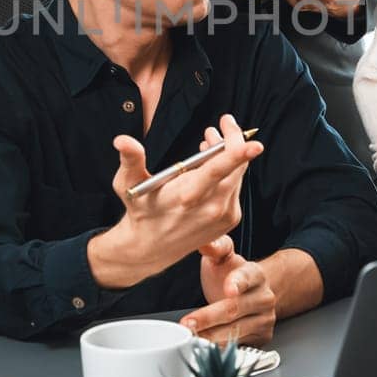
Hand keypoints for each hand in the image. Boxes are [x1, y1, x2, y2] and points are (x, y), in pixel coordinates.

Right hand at [88, 115, 262, 287]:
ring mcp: (224, 215)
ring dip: (227, 156)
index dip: (239, 152)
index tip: (255, 141)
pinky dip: (228, 173)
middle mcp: (211, 207)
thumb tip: (121, 140)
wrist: (150, 247)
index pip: (220, 169)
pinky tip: (211, 168)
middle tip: (214, 128)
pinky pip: (236, 187)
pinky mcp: (230, 220)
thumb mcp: (129, 184)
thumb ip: (131, 160)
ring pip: (237, 174)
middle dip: (228, 141)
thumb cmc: (140, 211)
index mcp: (189, 196)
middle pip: (236, 166)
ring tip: (208, 144)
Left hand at [181, 236, 277, 344]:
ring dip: (211, 337)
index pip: (247, 277)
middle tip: (188, 323)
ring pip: (236, 331)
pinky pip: (238, 345)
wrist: (251, 294)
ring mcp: (265, 319)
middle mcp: (264, 297)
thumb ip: (216, 247)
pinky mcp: (261, 338)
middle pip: (235, 309)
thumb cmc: (232, 275)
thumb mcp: (223, 257)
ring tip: (191, 337)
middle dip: (209, 318)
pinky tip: (204, 346)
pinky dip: (219, 348)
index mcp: (256, 274)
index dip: (237, 282)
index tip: (228, 289)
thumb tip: (205, 241)